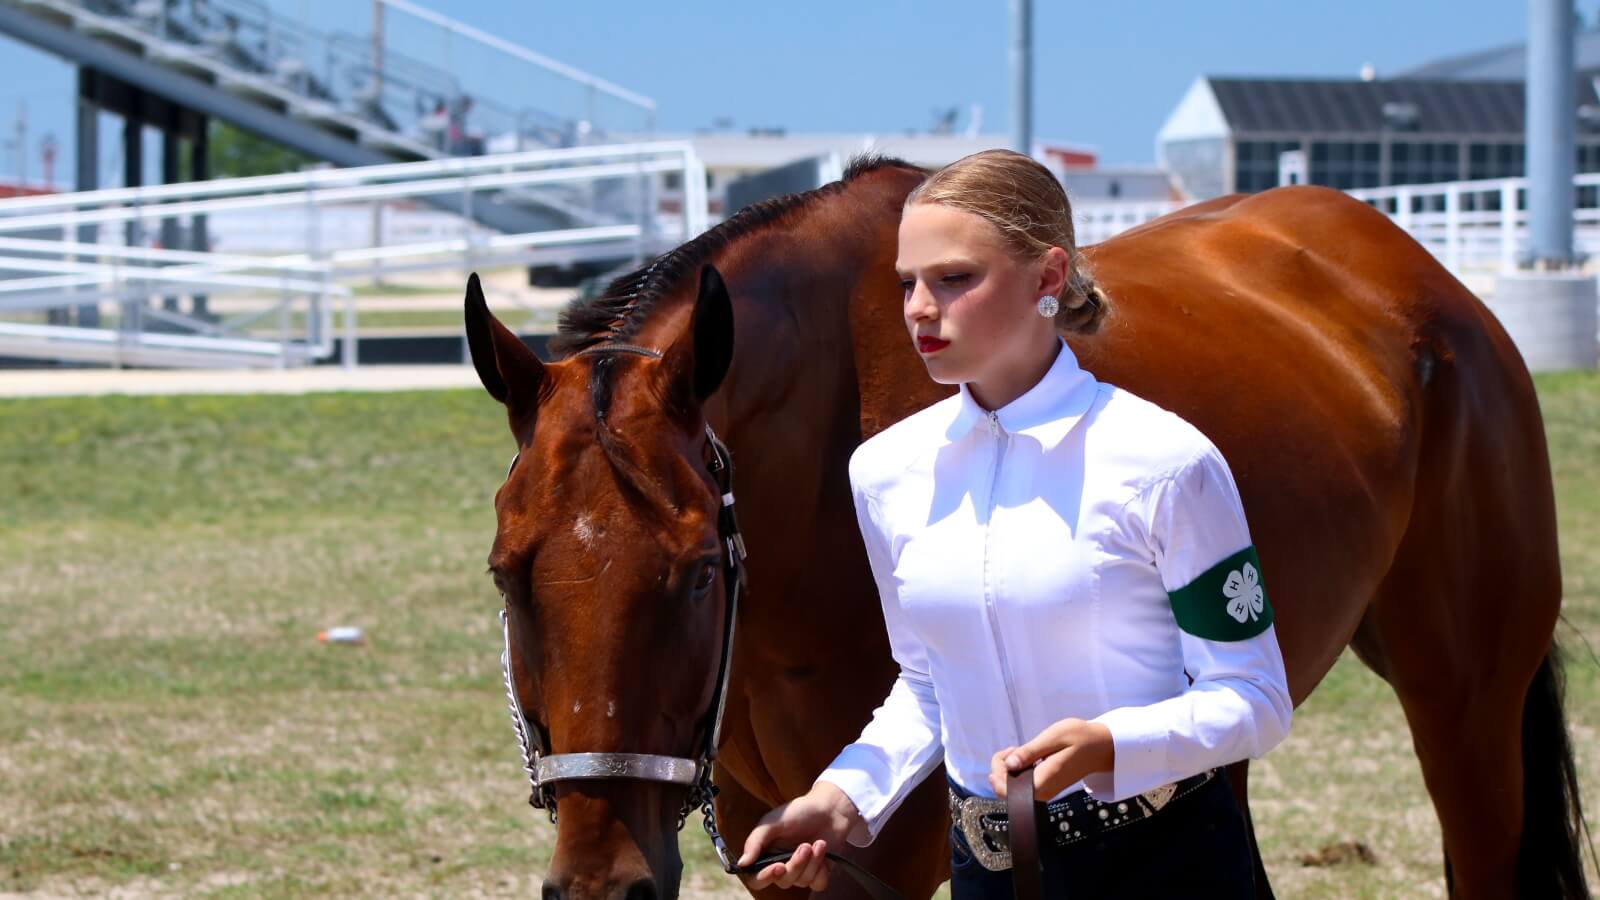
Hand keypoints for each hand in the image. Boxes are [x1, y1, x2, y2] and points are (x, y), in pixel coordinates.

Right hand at [737, 782, 861, 891]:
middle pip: (783, 881)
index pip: (756, 879)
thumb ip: (755, 842)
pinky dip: (822, 870)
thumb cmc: (797, 812)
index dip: (765, 878)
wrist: (828, 808)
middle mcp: (782, 866)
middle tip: (805, 845)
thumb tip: (741, 864)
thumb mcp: (772, 822)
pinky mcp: (819, 872)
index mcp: (766, 855)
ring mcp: (801, 871)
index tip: (778, 867)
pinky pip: (818, 884)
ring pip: (802, 882)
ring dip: (812, 862)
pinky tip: (823, 850)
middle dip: (796, 864)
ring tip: (818, 842)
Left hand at [989, 717, 1114, 799]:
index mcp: (1044, 780)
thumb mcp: (1054, 737)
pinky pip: (1024, 785)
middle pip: (1007, 791)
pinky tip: (1027, 757)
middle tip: (1014, 748)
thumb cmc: (1080, 738)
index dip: (998, 773)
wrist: (1101, 747)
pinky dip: (1019, 771)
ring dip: (1009, 769)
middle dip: (1001, 769)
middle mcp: (1043, 792)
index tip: (1008, 752)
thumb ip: (1030, 752)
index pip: (1007, 790)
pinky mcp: (1047, 788)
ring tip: (1020, 750)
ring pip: (1014, 789)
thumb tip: (1009, 764)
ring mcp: (1045, 792)